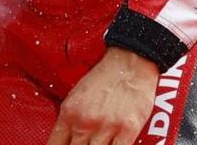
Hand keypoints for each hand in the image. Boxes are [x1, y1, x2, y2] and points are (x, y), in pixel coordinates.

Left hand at [45, 47, 159, 144]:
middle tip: (86, 142)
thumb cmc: (105, 76)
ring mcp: (107, 127)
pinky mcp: (128, 129)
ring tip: (100, 143)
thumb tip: (65, 140)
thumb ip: (69, 119)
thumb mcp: (77, 95)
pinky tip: (113, 144)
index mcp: (70, 113)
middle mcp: (86, 122)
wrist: (132, 61)